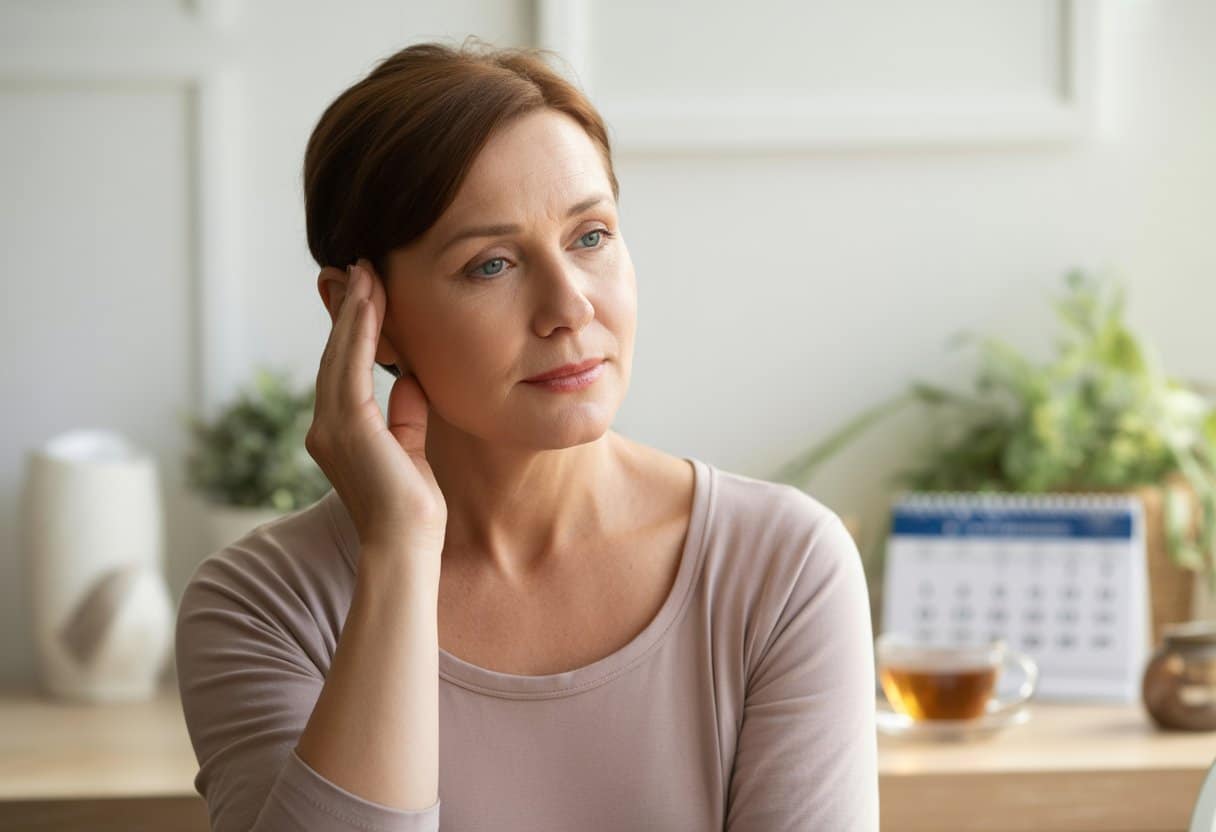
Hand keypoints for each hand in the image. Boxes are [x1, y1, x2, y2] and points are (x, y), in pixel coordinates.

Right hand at [306, 258, 446, 558]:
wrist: (407, 547)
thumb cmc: (413, 510)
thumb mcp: (411, 449)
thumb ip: (406, 415)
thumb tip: (411, 379)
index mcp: (339, 433)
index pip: (345, 368)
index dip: (353, 329)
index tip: (367, 292)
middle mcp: (325, 427)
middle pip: (336, 354)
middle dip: (348, 309)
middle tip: (360, 266)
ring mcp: (330, 427)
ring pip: (340, 353)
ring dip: (354, 310)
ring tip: (366, 271)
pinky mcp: (347, 427)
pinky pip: (351, 366)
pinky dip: (360, 331)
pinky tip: (371, 302)